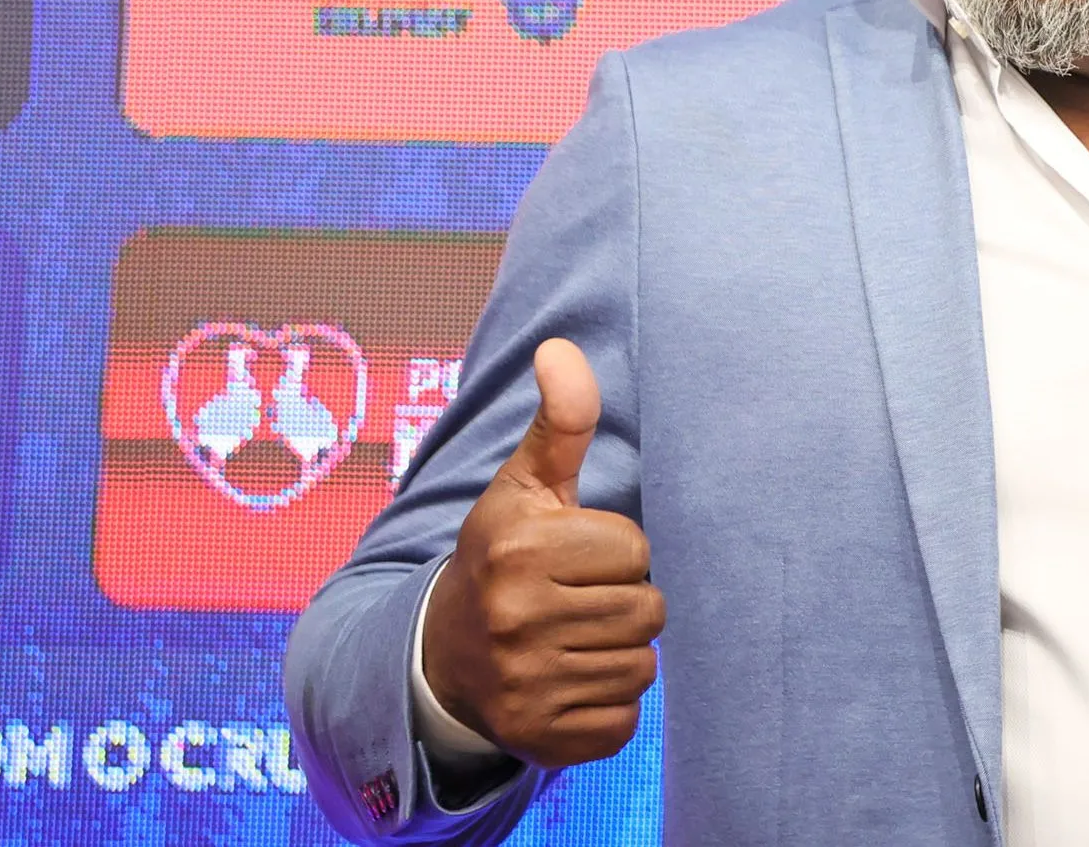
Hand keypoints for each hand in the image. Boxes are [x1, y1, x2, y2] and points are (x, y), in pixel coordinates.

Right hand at [420, 339, 663, 766]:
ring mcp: (525, 684)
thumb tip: (561, 349)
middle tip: (575, 602)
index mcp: (518, 549)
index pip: (638, 552)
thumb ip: (560, 422)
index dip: (616, 554)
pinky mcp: (540, 739)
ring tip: (569, 640)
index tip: (574, 558)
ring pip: (641, 666)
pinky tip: (566, 684)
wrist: (440, 654)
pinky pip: (625, 722)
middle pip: (648, 611)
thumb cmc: (503, 556)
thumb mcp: (525, 486)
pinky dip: (607, 708)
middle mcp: (515, 618)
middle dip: (623, 603)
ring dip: (617, 654)